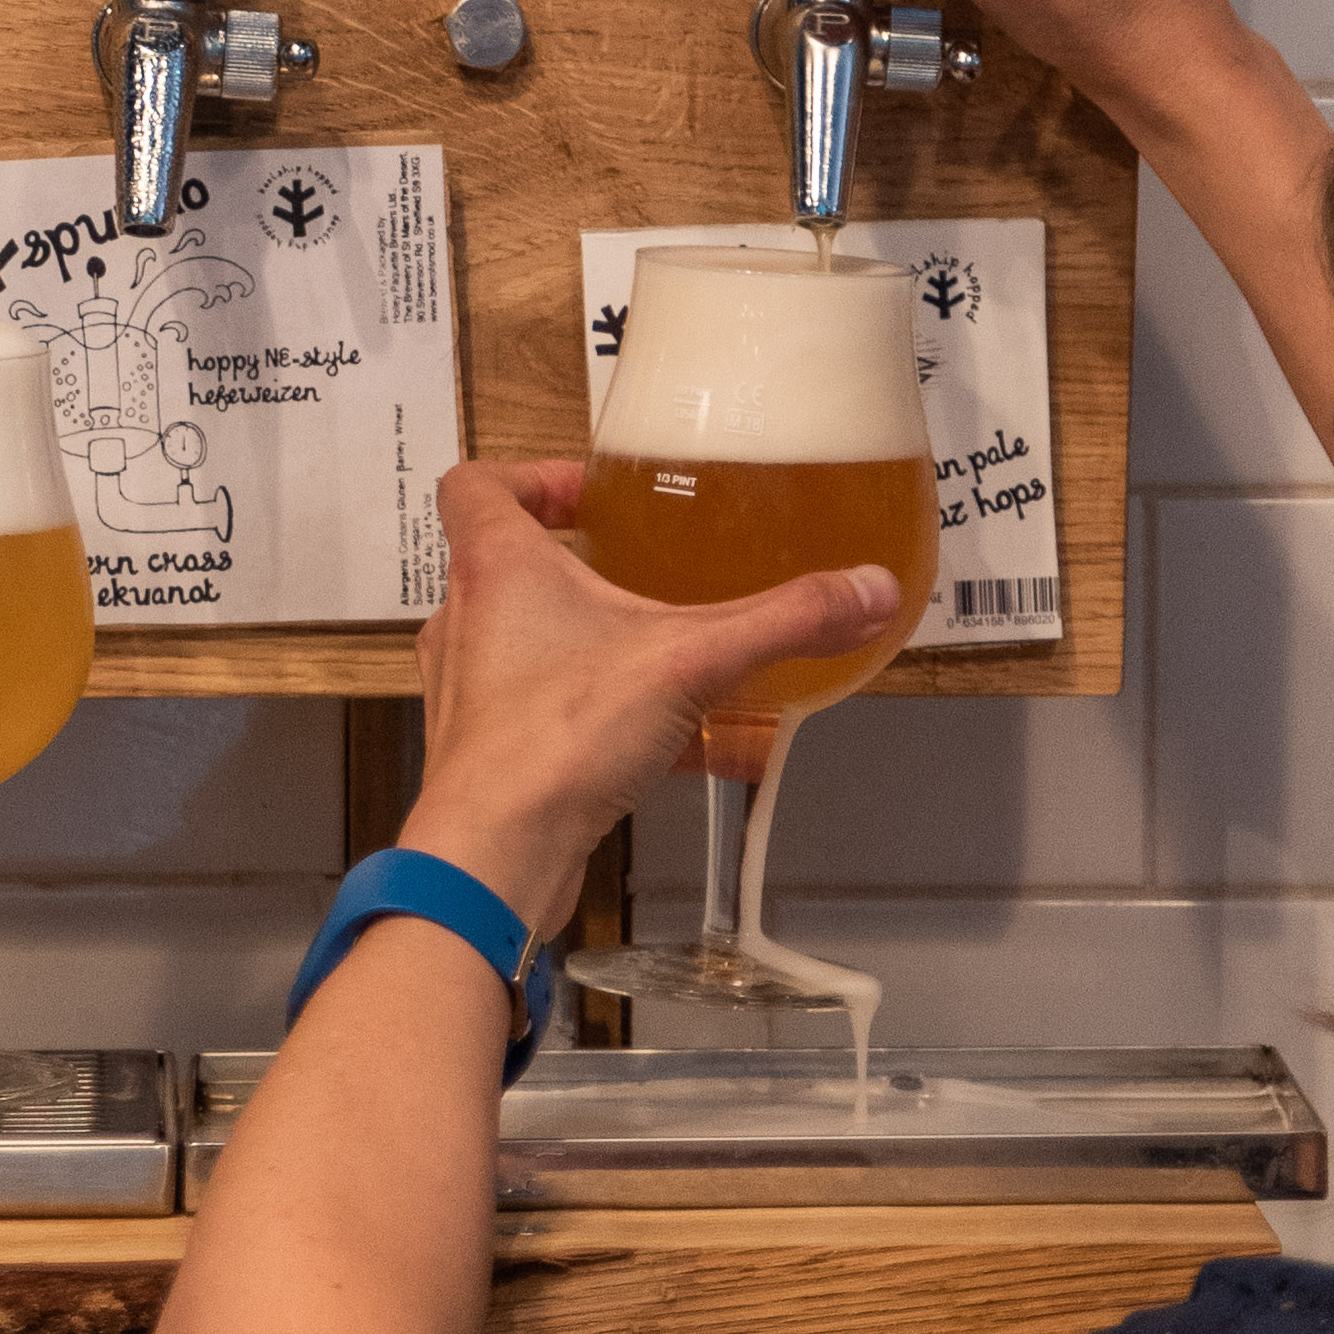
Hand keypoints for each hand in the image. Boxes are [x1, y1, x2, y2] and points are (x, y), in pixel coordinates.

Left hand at [407, 457, 898, 946]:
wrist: (495, 857)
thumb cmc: (550, 741)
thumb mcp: (691, 660)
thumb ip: (783, 621)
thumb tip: (862, 590)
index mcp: (496, 567)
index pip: (476, 485)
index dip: (528, 475)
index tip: (586, 492)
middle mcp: (470, 624)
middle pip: (508, 568)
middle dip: (577, 567)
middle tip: (637, 568)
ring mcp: (474, 696)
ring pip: (532, 650)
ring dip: (592, 648)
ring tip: (666, 660)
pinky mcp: (494, 759)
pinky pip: (554, 721)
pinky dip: (607, 724)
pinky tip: (680, 749)